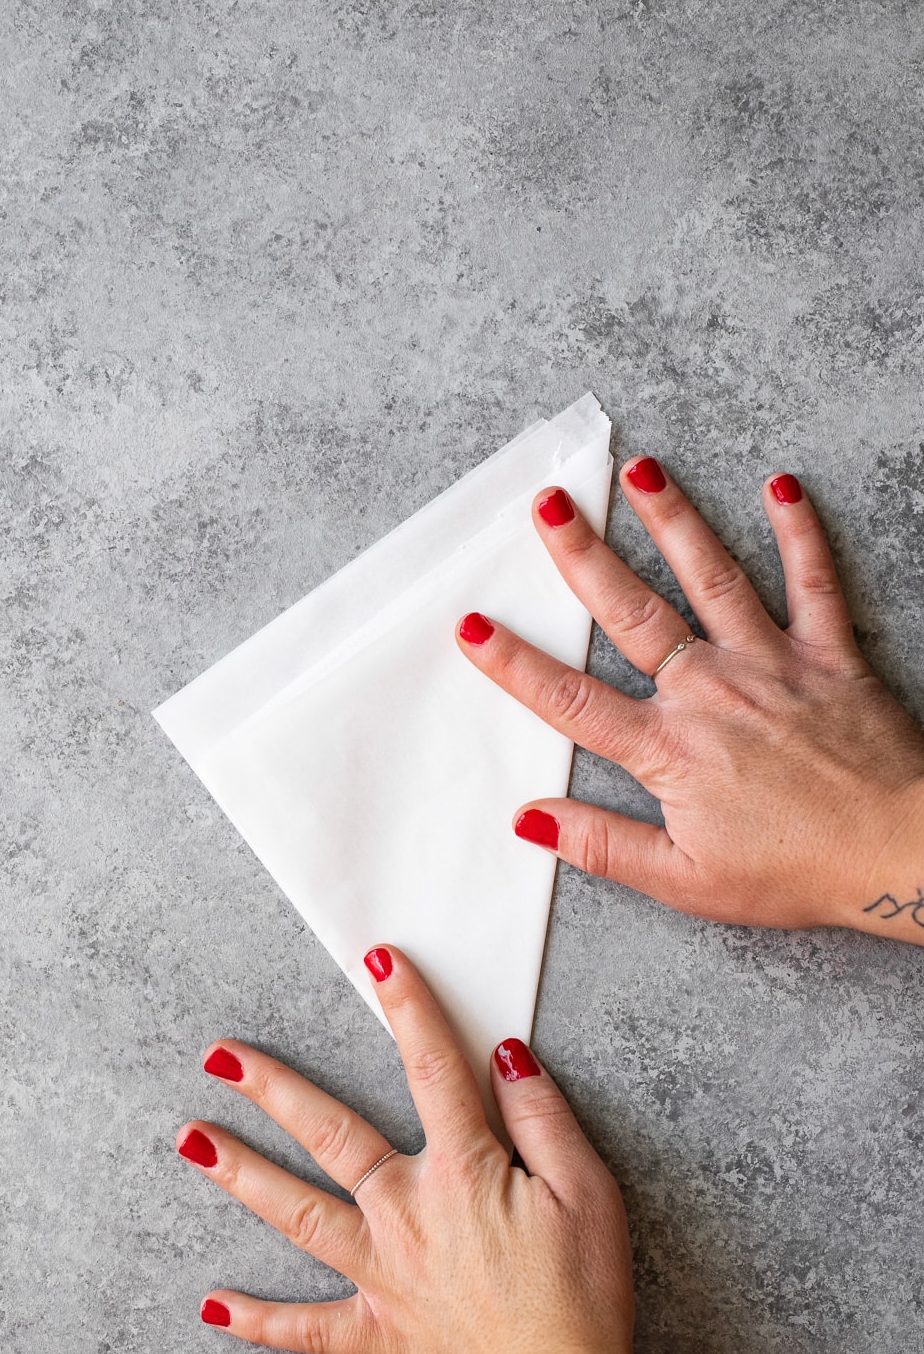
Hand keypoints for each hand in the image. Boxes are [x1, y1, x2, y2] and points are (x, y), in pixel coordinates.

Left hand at [178, 950, 863, 1353]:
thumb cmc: (584, 1300)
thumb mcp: (590, 1195)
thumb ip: (544, 1120)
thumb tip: (508, 1059)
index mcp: (461, 1172)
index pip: (430, 1069)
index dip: (407, 1008)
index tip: (378, 960)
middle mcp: (405, 1213)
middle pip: (329, 1134)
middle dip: (272, 1088)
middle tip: (220, 1055)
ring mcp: (383, 1274)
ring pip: (297, 1214)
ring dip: (241, 1174)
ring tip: (191, 1140)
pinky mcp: (379, 1333)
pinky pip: (308, 1329)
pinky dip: (260, 1320)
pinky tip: (213, 1306)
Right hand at [456, 459, 923, 941]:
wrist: (900, 854)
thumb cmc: (799, 872)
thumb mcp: (687, 881)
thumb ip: (604, 846)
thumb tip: (532, 819)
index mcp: (670, 750)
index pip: (573, 701)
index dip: (515, 664)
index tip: (472, 625)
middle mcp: (712, 692)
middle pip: (633, 615)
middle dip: (583, 556)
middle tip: (549, 506)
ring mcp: (771, 665)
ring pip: (712, 579)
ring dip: (673, 521)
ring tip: (641, 471)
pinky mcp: (830, 655)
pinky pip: (813, 582)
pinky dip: (799, 532)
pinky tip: (782, 487)